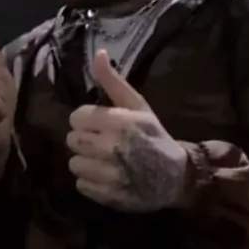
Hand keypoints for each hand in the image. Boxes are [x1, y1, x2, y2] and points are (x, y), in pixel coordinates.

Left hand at [66, 50, 187, 211]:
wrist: (176, 176)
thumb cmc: (154, 135)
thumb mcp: (138, 105)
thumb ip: (113, 81)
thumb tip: (97, 53)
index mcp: (118, 122)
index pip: (77, 117)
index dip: (86, 119)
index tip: (98, 123)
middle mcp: (112, 147)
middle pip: (72, 140)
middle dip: (84, 139)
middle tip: (100, 141)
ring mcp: (110, 174)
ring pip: (74, 163)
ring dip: (85, 161)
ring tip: (102, 160)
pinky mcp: (108, 195)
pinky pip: (81, 185)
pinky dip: (90, 181)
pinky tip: (106, 175)